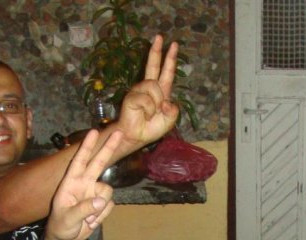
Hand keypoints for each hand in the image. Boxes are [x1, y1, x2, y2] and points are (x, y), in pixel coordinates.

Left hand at [44, 129, 123, 239]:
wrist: (67, 239)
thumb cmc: (61, 226)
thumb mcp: (67, 219)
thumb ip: (83, 209)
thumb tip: (100, 200)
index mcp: (71, 182)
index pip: (80, 161)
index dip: (87, 146)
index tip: (94, 132)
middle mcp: (84, 184)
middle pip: (98, 163)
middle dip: (108, 148)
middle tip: (119, 132)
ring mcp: (94, 193)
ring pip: (107, 191)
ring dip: (100, 207)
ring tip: (87, 220)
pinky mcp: (102, 204)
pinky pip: (109, 205)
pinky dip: (102, 216)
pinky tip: (91, 222)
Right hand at [115, 35, 180, 152]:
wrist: (137, 137)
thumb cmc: (151, 128)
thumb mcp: (169, 120)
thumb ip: (173, 110)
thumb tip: (166, 102)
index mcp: (160, 91)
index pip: (166, 72)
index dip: (170, 59)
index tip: (173, 44)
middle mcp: (149, 87)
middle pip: (153, 65)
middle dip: (156, 51)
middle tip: (159, 36)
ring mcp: (139, 90)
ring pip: (154, 87)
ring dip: (156, 103)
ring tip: (150, 114)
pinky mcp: (132, 97)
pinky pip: (146, 99)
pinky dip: (148, 110)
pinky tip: (144, 115)